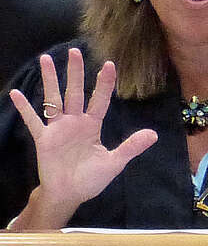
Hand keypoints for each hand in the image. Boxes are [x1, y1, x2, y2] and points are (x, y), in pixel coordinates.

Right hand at [8, 47, 157, 229]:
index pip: (100, 99)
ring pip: (54, 99)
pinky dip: (25, 108)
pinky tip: (15, 93)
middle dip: (75, 72)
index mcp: (93, 125)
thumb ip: (131, 147)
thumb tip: (154, 134)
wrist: (69, 195)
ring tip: (45, 59)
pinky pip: (34, 121)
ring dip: (50, 80)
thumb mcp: (114, 163)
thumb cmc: (91, 178)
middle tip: (74, 50)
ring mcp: (58, 129)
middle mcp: (75, 122)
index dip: (104, 83)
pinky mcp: (43, 139)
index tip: (109, 64)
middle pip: (75, 92)